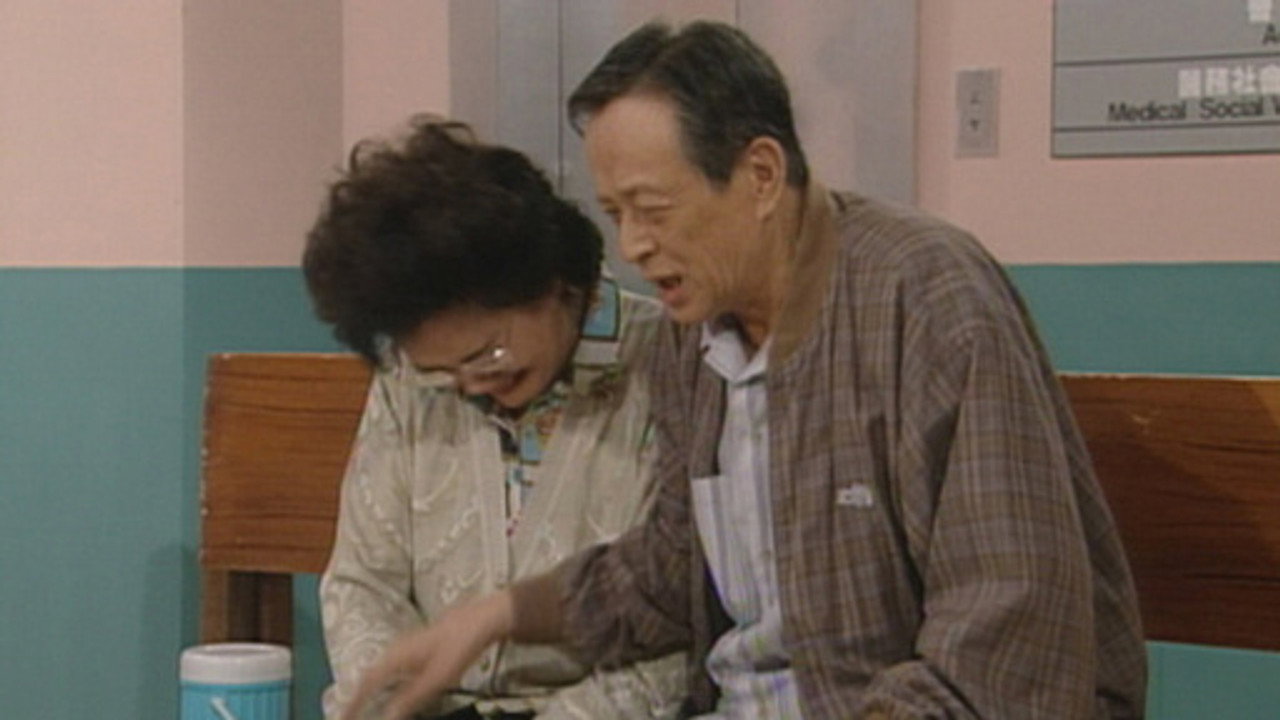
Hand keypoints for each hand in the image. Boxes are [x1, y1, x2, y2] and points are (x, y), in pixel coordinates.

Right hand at [341, 589, 515, 719]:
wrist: (479, 621)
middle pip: (368, 677)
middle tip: (348, 715)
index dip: (352, 703)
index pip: (365, 684)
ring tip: (362, 706)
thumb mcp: (434, 680)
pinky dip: (382, 682)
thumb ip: (409, 700)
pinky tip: (389, 689)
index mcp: (394, 657)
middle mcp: (394, 650)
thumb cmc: (457, 649)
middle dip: (357, 697)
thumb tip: (386, 718)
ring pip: (379, 671)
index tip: (342, 719)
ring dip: (369, 690)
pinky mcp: (415, 648)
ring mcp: (405, 646)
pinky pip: (390, 668)